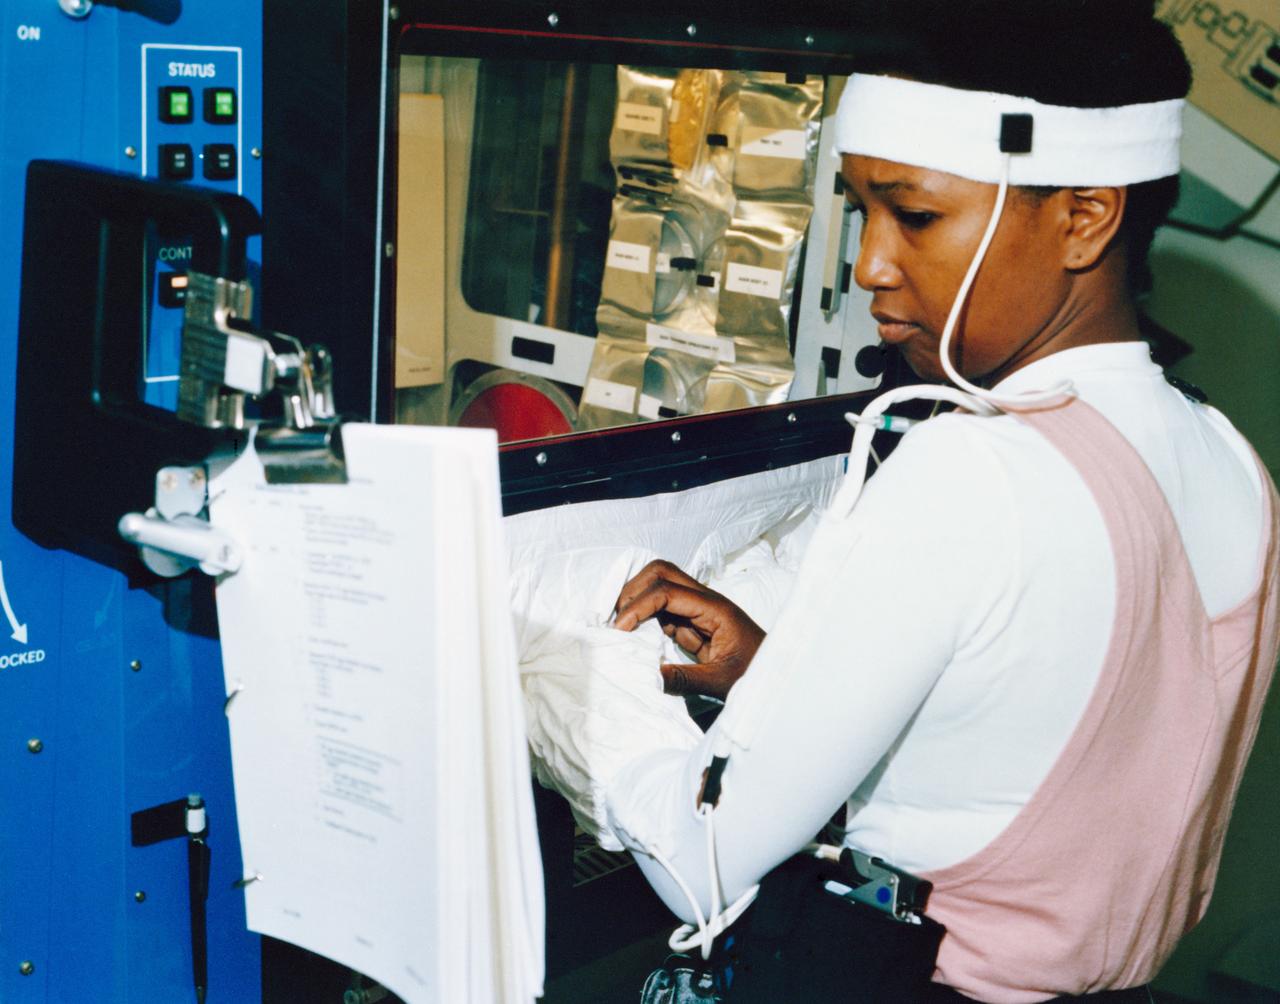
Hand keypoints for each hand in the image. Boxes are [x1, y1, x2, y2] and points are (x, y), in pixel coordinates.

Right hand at [613, 560, 764, 698]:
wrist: (779, 674)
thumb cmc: (756, 674)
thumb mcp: (722, 682)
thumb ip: (686, 680)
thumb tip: (647, 676)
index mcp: (714, 608)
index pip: (667, 590)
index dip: (639, 605)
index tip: (621, 630)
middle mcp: (705, 600)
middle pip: (662, 572)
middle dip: (634, 591)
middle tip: (618, 624)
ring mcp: (698, 608)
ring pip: (660, 585)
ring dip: (637, 601)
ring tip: (622, 630)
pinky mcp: (693, 621)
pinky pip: (663, 609)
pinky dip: (645, 617)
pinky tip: (636, 638)